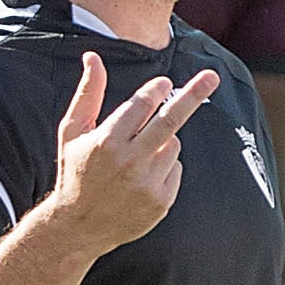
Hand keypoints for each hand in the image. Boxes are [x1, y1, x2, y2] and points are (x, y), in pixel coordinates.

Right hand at [40, 52, 219, 254]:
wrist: (78, 228)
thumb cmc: (75, 173)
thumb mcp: (72, 132)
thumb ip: (88, 93)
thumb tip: (93, 57)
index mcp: (106, 141)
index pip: (143, 104)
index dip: (156, 89)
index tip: (163, 83)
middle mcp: (129, 162)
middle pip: (170, 120)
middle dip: (193, 95)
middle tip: (212, 77)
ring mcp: (147, 183)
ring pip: (173, 144)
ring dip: (163, 141)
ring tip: (137, 157)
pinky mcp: (160, 201)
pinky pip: (176, 169)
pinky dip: (165, 166)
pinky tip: (142, 178)